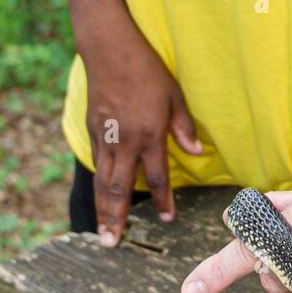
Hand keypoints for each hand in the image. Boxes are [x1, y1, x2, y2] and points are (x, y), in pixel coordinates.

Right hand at [83, 17, 201, 245]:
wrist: (110, 49)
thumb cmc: (148, 70)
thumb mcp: (175, 95)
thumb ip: (184, 127)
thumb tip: (197, 153)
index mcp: (150, 133)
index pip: (157, 176)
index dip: (163, 200)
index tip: (167, 219)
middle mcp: (126, 140)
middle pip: (121, 187)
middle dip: (117, 218)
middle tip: (112, 243)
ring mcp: (106, 136)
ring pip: (103, 180)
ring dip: (102, 208)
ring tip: (101, 232)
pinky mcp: (94, 129)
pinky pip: (97, 163)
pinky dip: (97, 183)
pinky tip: (99, 196)